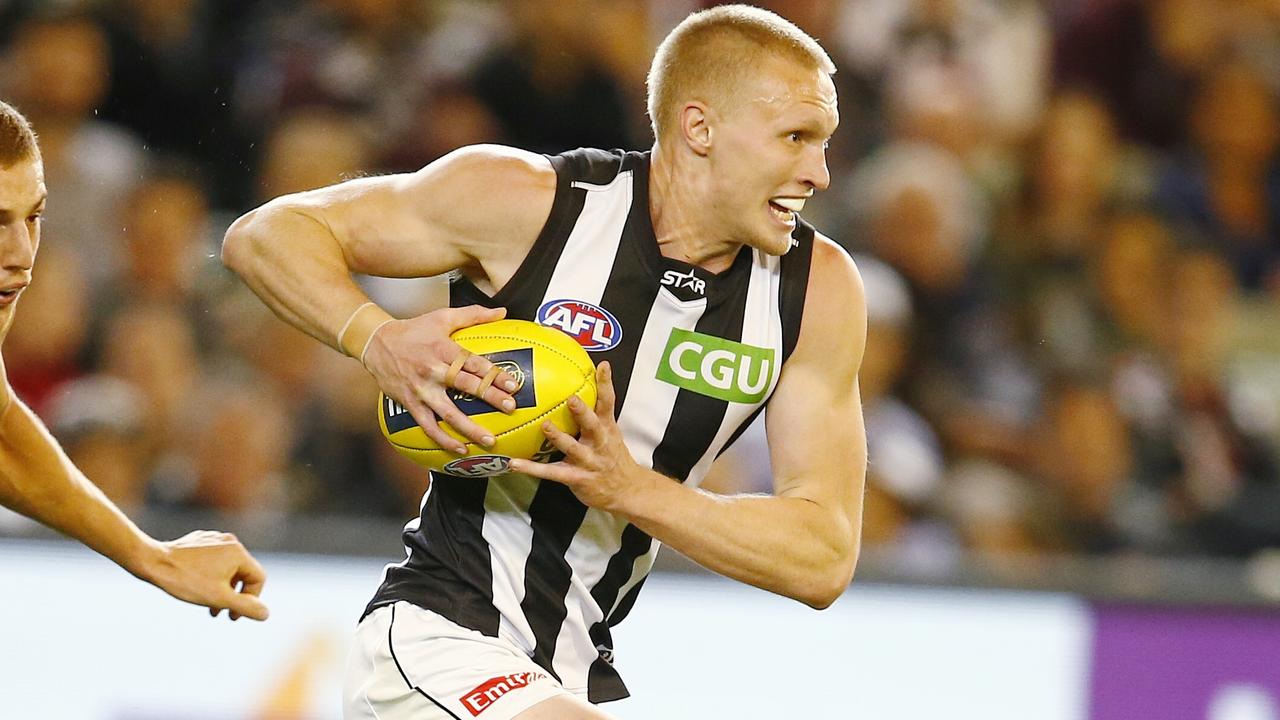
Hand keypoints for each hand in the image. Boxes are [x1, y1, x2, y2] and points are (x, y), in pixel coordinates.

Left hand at [147, 530, 268, 620]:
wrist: (153, 562)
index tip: (234, 615)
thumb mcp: (220, 598)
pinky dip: (211, 574)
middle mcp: (230, 541)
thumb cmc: (186, 581)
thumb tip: (265, 614)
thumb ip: (246, 607)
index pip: (258, 579)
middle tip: (222, 613)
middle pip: (242, 573)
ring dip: (222, 587)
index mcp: (239, 553)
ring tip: (209, 604)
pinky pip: (213, 559)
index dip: (251, 600)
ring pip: (227, 567)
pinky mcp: (199, 540)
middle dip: (234, 595)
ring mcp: (214, 538)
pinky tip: (196, 585)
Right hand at [362, 305, 521, 453]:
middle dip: (489, 397)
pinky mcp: (410, 403)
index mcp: (443, 349)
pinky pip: (428, 426)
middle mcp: (433, 370)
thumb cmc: (414, 330)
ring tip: (489, 439)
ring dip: (469, 428)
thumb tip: (502, 312)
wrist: (375, 343)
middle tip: (510, 407)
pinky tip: (461, 448)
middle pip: (465, 385)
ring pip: (447, 412)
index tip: (512, 384)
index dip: (494, 374)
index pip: (473, 362)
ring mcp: (421, 389)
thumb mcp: (442, 317)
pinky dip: (443, 439)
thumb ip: (474, 315)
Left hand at [509, 363, 648, 513]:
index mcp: (608, 428)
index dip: (606, 384)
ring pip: (573, 448)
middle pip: (593, 425)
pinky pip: (551, 472)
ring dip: (559, 437)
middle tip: (572, 399)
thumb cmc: (612, 457)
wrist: (626, 490)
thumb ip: (594, 414)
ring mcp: (589, 461)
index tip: (603, 366)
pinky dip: (532, 468)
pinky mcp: (577, 478)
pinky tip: (514, 463)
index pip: (608, 402)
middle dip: (583, 412)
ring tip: (545, 426)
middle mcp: (600, 443)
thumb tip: (576, 388)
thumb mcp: (610, 434)